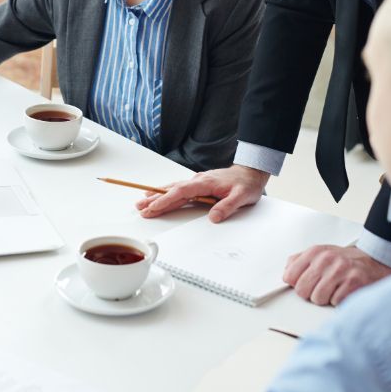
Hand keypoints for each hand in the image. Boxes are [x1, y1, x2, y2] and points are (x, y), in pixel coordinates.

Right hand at [136, 165, 269, 222]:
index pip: (181, 192)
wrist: (250, 173)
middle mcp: (198, 180)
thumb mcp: (241, 198)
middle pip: (172, 190)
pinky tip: (157, 196)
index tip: (154, 207)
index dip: (166, 200)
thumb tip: (213, 217)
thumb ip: (227, 207)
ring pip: (173, 188)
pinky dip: (165, 193)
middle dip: (155, 199)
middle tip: (140, 208)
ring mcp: (197, 182)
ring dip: (157, 195)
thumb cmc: (246, 185)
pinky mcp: (198, 185)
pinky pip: (178, 189)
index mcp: (205, 183)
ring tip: (141, 202)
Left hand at [283, 245, 390, 305]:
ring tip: (335, 289)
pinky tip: (345, 292)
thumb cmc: (346, 261)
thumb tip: (286, 274)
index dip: (296, 284)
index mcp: (315, 252)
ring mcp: (340, 270)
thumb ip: (300, 261)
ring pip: (317, 298)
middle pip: (302, 290)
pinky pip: (335, 302)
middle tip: (323, 287)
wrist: (375, 262)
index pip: (290, 276)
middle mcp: (326, 259)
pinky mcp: (353, 283)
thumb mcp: (320, 254)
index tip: (305, 284)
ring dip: (326, 298)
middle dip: (311, 293)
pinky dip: (339, 301)